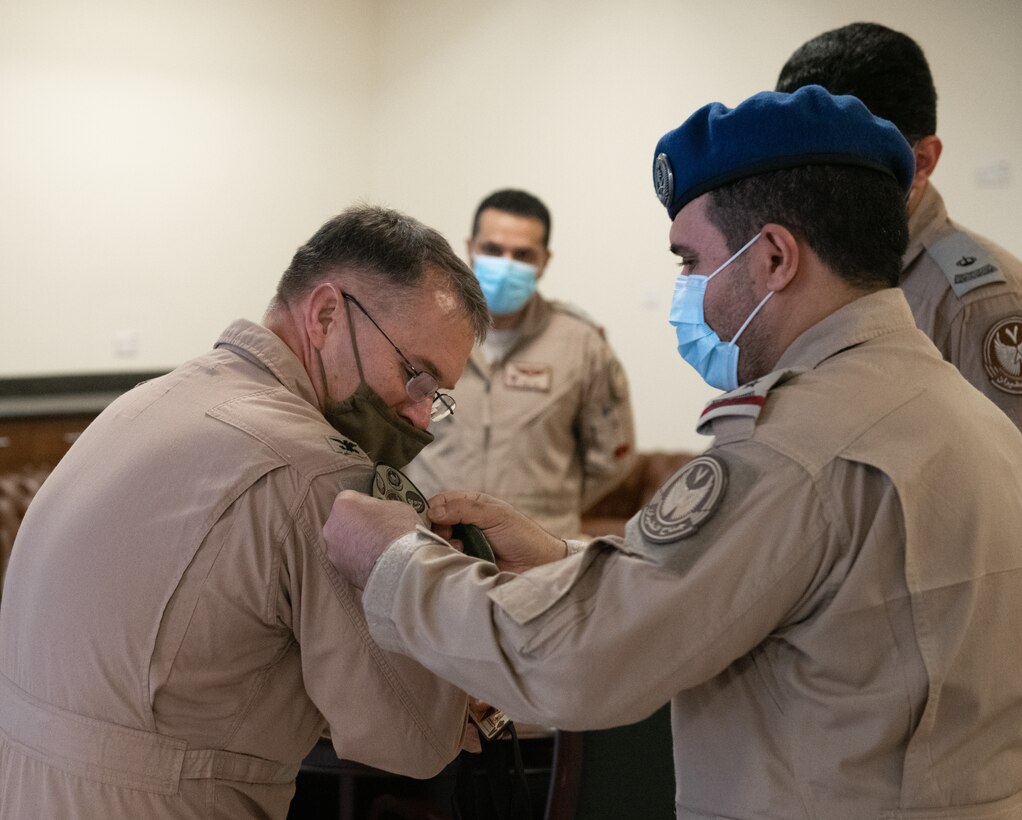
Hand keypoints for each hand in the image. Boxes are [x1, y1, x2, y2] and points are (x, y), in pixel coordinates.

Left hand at [322, 490, 422, 588]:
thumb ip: (378, 507)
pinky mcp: (340, 570)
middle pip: (344, 522)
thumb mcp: (394, 506)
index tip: (376, 511)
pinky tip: (375, 561)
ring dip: (356, 545)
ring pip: (343, 544)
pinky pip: (349, 561)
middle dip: (357, 525)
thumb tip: (378, 514)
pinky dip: (358, 561)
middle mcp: (332, 527)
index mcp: (344, 505)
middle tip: (376, 531)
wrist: (401, 565)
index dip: (366, 505)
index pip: (351, 499)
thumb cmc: (398, 531)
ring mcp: (334, 551)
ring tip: (377, 549)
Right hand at [428, 491, 565, 573]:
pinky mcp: (466, 563)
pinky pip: (448, 560)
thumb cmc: (523, 536)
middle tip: (449, 535)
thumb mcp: (495, 515)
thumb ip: (465, 509)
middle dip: (438, 529)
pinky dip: (451, 559)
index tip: (434, 520)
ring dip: (446, 545)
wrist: (539, 566)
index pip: (441, 501)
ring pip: (440, 542)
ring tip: (461, 548)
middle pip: (435, 523)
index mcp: (472, 504)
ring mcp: (465, 543)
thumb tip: (434, 511)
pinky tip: (464, 558)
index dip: (433, 509)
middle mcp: (465, 522)